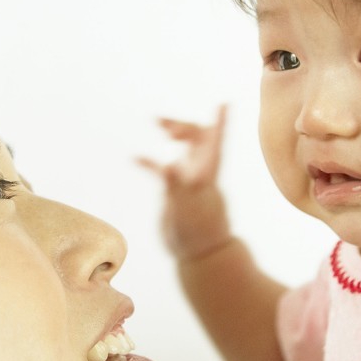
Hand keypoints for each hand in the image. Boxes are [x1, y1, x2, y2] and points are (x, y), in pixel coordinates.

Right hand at [137, 106, 232, 260]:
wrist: (198, 256)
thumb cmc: (196, 236)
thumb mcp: (184, 210)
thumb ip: (176, 186)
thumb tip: (170, 165)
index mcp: (207, 175)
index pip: (216, 143)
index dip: (220, 123)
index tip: (224, 103)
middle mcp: (201, 173)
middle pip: (199, 138)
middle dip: (184, 124)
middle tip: (162, 124)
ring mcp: (190, 180)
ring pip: (186, 147)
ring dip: (175, 132)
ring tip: (158, 123)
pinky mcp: (178, 191)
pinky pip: (164, 169)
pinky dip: (152, 161)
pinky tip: (135, 158)